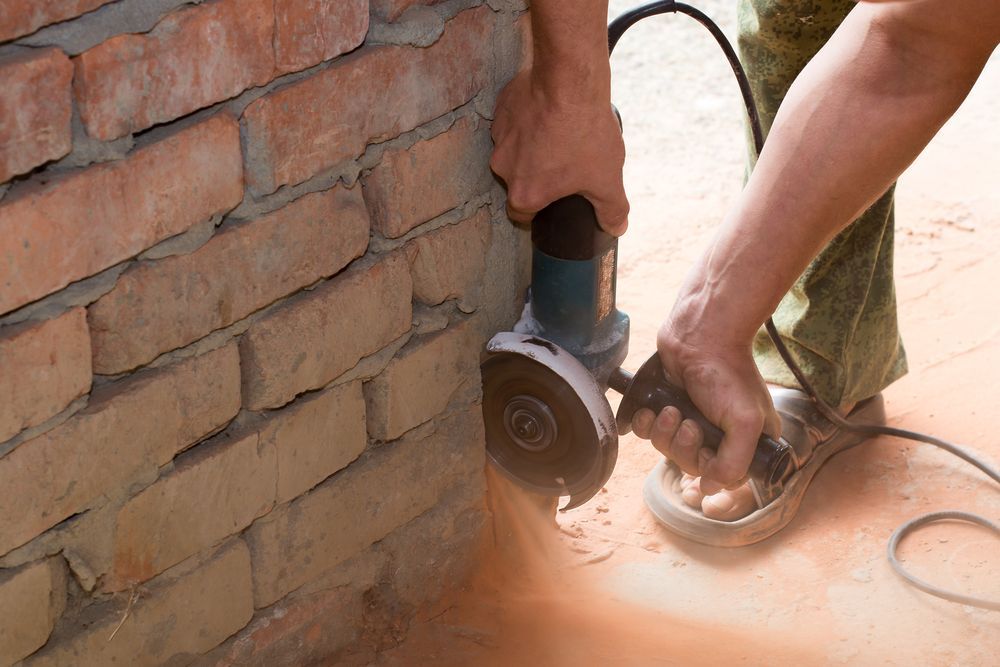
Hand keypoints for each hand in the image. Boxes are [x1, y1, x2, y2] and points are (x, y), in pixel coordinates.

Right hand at [490, 69, 628, 235]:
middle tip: (562, 165)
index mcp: (525, 193)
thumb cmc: (585, 132)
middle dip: (536, 176)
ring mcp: (499, 137)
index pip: (521, 215)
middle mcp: (504, 168)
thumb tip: (616, 229)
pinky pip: (512, 123)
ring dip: (530, 148)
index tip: (552, 203)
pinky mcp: (501, 110)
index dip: (538, 212)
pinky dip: (527, 123)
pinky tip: (548, 114)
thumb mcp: (607, 178)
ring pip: (513, 151)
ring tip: (558, 135)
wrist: (569, 80)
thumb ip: (611, 209)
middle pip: (517, 182)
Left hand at [631, 319, 781, 494]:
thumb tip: (709, 489)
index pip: (723, 475)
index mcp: (745, 439)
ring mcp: (691, 419)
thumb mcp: (745, 423)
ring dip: (665, 433)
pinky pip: (648, 433)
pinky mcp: (666, 407)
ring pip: (668, 449)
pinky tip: (652, 410)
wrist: (699, 336)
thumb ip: (733, 463)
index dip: (708, 467)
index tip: (706, 445)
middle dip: (683, 446)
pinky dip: (646, 425)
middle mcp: (718, 433)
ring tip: (670, 410)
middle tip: (688, 423)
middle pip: (691, 464)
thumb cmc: (727, 375)